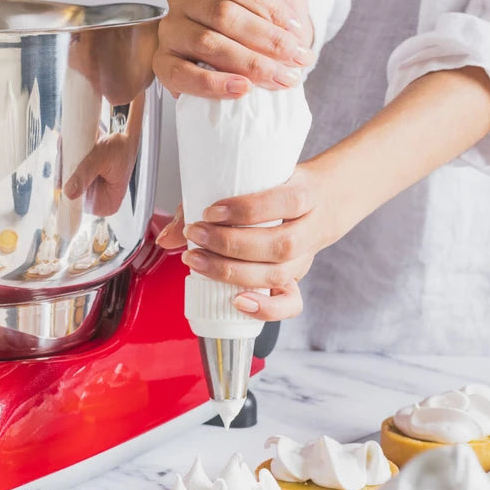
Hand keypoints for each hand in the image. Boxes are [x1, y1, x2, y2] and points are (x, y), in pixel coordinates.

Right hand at [153, 0, 315, 98]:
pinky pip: (184, 75)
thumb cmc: (267, 25)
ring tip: (280, 77)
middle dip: (266, 40)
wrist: (257, 60)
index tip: (295, 29)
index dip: (269, 7)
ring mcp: (171, 30)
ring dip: (249, 64)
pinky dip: (215, 84)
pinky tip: (242, 88)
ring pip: (206, 43)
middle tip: (296, 58)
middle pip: (223, 14)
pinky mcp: (165, 64)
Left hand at [156, 163, 341, 320]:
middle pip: (281, 244)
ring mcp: (305, 258)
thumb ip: (207, 200)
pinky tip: (237, 301)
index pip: (287, 202)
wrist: (321, 204)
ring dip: (233, 272)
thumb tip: (168, 237)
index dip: (248, 209)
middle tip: (196, 235)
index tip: (211, 210)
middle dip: (231, 243)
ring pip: (279, 274)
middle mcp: (311, 229)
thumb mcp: (252, 181)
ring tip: (198, 261)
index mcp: (308, 194)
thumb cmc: (278, 190)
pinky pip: (290, 304)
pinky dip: (264, 308)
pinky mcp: (297, 280)